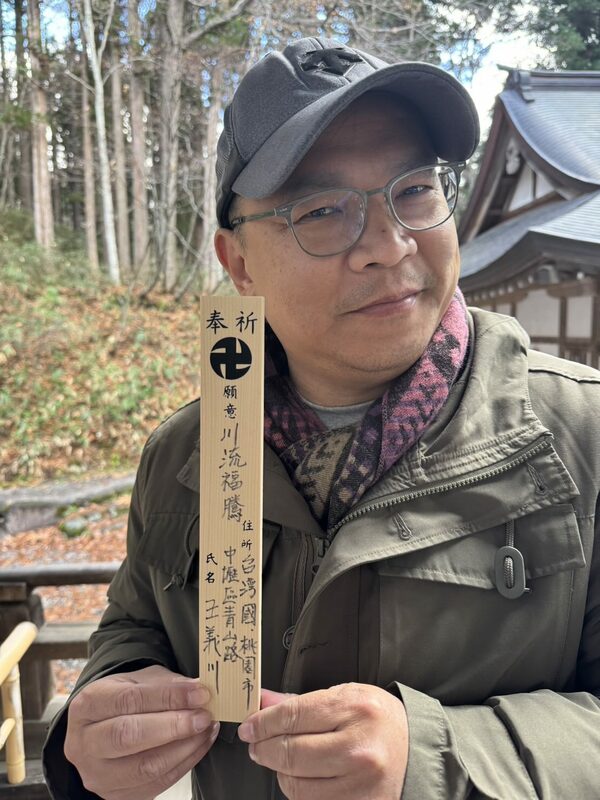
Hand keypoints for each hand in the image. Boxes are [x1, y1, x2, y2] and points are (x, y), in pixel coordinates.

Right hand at [64, 665, 218, 799]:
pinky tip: (199, 745)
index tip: (200, 693)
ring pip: (144, 767)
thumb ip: (167, 684)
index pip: (128, 700)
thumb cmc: (125, 698)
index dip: (168, 697)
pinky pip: (155, 785)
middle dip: (173, 727)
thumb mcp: (140, 679)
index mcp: (88, 704)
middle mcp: (85, 742)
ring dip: (184, 748)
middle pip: (129, 736)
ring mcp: (97, 773)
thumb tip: (198, 690)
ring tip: (206, 729)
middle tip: (203, 716)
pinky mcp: (115, 795)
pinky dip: (184, 764)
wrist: (103, 727)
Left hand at [238, 682, 407, 799]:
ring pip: (296, 784)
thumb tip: (262, 702)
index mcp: (355, 709)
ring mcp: (359, 784)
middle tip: (257, 743)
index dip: (263, 722)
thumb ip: (300, 701)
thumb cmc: (378, 719)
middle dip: (264, 748)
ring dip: (281, 771)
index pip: (293, 716)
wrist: (414, 750)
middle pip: (291, 752)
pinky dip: (299, 789)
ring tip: (286, 758)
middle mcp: (359, 748)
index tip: (250, 725)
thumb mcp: (344, 695)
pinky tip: (305, 776)